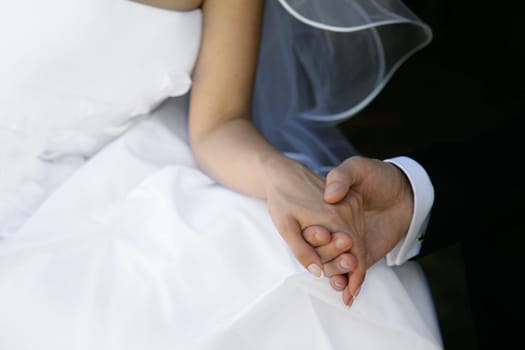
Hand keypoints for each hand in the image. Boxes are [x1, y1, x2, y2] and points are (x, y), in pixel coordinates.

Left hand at [263, 157, 365, 280]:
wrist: (284, 173)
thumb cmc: (281, 199)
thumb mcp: (285, 227)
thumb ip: (302, 251)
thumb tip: (318, 272)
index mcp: (333, 218)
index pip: (353, 255)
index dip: (352, 279)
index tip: (348, 296)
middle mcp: (347, 211)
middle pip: (358, 249)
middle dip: (352, 272)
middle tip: (345, 292)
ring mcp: (351, 204)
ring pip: (359, 238)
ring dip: (353, 258)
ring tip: (343, 279)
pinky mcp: (351, 199)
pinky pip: (356, 226)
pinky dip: (352, 243)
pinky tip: (342, 254)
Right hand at [304, 156, 413, 302]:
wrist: (406, 190)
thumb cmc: (379, 176)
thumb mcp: (358, 167)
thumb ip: (341, 176)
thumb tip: (331, 196)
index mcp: (328, 212)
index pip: (315, 230)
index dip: (313, 236)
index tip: (317, 235)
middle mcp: (335, 230)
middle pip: (323, 251)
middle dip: (326, 260)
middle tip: (333, 262)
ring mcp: (349, 244)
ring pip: (337, 266)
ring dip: (337, 276)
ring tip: (340, 282)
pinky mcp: (364, 255)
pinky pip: (355, 274)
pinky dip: (351, 286)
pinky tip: (348, 294)